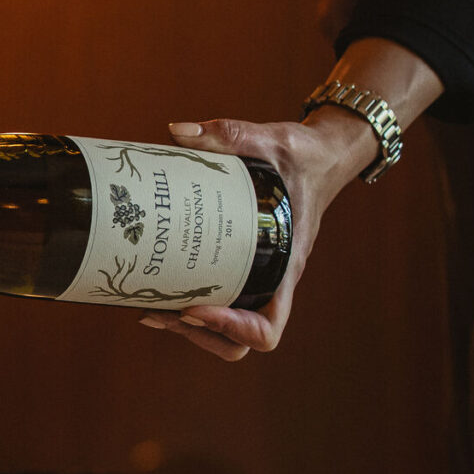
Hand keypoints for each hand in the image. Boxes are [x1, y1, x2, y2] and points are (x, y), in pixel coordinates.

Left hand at [136, 112, 379, 360]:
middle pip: (239, 342)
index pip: (268, 326)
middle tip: (158, 311)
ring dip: (189, 331)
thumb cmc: (303, 155)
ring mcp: (257, 278)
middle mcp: (272, 280)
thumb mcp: (271, 140)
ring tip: (151, 309)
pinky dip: (189, 309)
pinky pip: (220, 303)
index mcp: (286, 263)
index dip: (232, 328)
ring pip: (225, 334)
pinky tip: (156, 288)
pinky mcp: (242, 268)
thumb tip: (179, 131)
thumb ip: (229, 134)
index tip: (196, 306)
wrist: (322, 156)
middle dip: (197, 334)